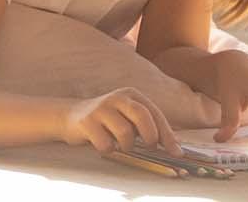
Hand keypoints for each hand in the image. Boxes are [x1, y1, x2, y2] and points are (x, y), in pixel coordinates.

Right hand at [57, 87, 178, 154]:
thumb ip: (149, 126)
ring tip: (121, 145)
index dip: (168, 135)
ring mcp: (100, 109)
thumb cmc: (108, 121)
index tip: (177, 153)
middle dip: (150, 136)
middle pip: (142, 116)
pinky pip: (106, 144)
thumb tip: (176, 147)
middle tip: (150, 147)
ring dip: (127, 145)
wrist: (70, 116)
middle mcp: (117, 98)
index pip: (155, 114)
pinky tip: (104, 144)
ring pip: (125, 133)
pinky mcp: (86, 122)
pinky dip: (109, 149)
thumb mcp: (129, 117)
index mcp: (131, 95)